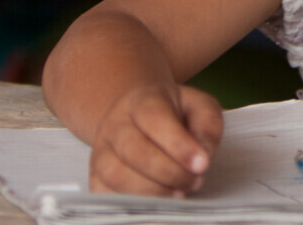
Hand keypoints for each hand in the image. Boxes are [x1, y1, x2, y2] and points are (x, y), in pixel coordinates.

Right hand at [89, 84, 222, 195]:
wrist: (141, 121)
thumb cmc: (176, 115)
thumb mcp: (200, 107)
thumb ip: (207, 126)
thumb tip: (203, 155)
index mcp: (142, 99)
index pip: (154, 118)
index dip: (178, 144)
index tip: (202, 164)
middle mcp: (114, 123)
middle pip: (134, 150)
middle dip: (169, 172)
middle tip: (195, 180)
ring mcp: (100, 151)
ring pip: (117, 175)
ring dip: (153, 191)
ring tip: (179, 192)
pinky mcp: (95, 177)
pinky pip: (106, 195)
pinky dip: (133, 203)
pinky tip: (158, 201)